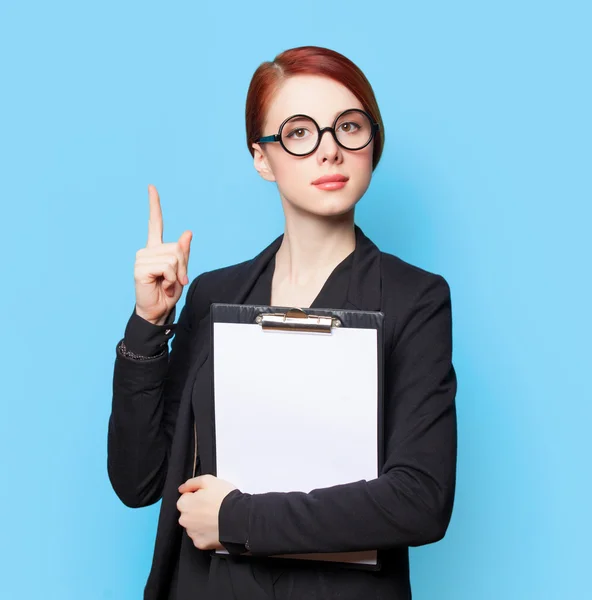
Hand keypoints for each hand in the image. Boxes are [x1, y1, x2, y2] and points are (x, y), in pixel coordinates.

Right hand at [133, 184, 192, 324]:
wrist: (157, 311)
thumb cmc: (168, 292)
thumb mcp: (181, 271)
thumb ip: (184, 253)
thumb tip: (187, 232)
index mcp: (156, 249)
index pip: (154, 223)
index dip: (154, 205)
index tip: (151, 187)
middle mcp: (147, 250)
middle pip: (177, 247)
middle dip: (183, 266)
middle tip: (177, 280)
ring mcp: (142, 258)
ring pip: (174, 257)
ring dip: (177, 274)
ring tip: (169, 283)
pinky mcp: (140, 268)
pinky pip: (167, 266)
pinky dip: (171, 278)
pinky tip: (163, 285)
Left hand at [177, 475, 237, 550]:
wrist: (238, 518)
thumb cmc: (224, 499)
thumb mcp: (208, 480)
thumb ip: (191, 483)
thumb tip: (182, 488)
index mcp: (184, 504)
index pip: (186, 498)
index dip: (198, 495)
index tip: (207, 496)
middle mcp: (185, 520)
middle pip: (189, 512)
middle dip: (198, 509)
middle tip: (213, 505)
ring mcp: (192, 533)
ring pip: (195, 525)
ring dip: (202, 521)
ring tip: (216, 516)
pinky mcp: (201, 543)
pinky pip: (201, 536)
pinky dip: (207, 532)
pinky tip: (216, 525)